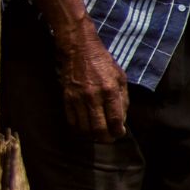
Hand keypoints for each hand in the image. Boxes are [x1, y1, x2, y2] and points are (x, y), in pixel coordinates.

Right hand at [55, 24, 128, 141]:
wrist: (80, 51)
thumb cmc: (104, 64)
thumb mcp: (121, 78)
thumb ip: (123, 99)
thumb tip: (122, 120)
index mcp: (110, 91)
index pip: (114, 119)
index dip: (118, 131)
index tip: (119, 134)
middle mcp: (93, 97)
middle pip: (98, 128)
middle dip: (105, 138)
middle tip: (109, 139)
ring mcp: (78, 99)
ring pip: (84, 128)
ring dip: (92, 135)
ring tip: (98, 135)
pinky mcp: (66, 99)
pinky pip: (71, 121)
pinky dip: (79, 129)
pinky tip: (85, 128)